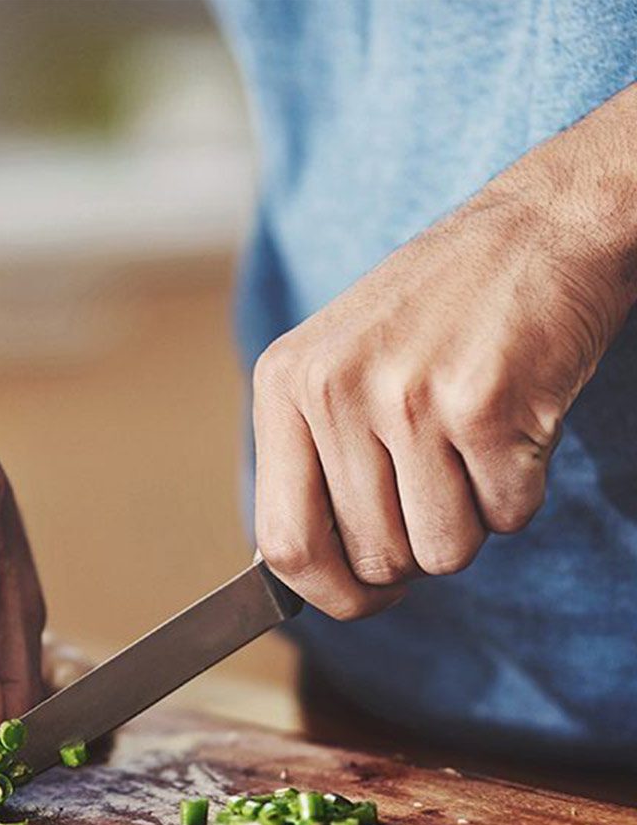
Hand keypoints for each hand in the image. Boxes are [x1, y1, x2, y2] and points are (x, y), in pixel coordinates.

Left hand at [253, 171, 633, 618]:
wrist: (543, 225)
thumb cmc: (436, 311)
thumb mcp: (338, 366)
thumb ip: (312, 461)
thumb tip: (306, 576)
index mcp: (284, 384)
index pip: (283, 543)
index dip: (327, 594)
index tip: (361, 599)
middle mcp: (333, 390)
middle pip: (375, 559)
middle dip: (417, 550)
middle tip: (439, 487)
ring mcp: (407, 397)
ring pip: (442, 552)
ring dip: (470, 522)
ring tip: (472, 448)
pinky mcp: (486, 404)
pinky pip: (507, 517)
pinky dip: (519, 491)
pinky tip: (512, 426)